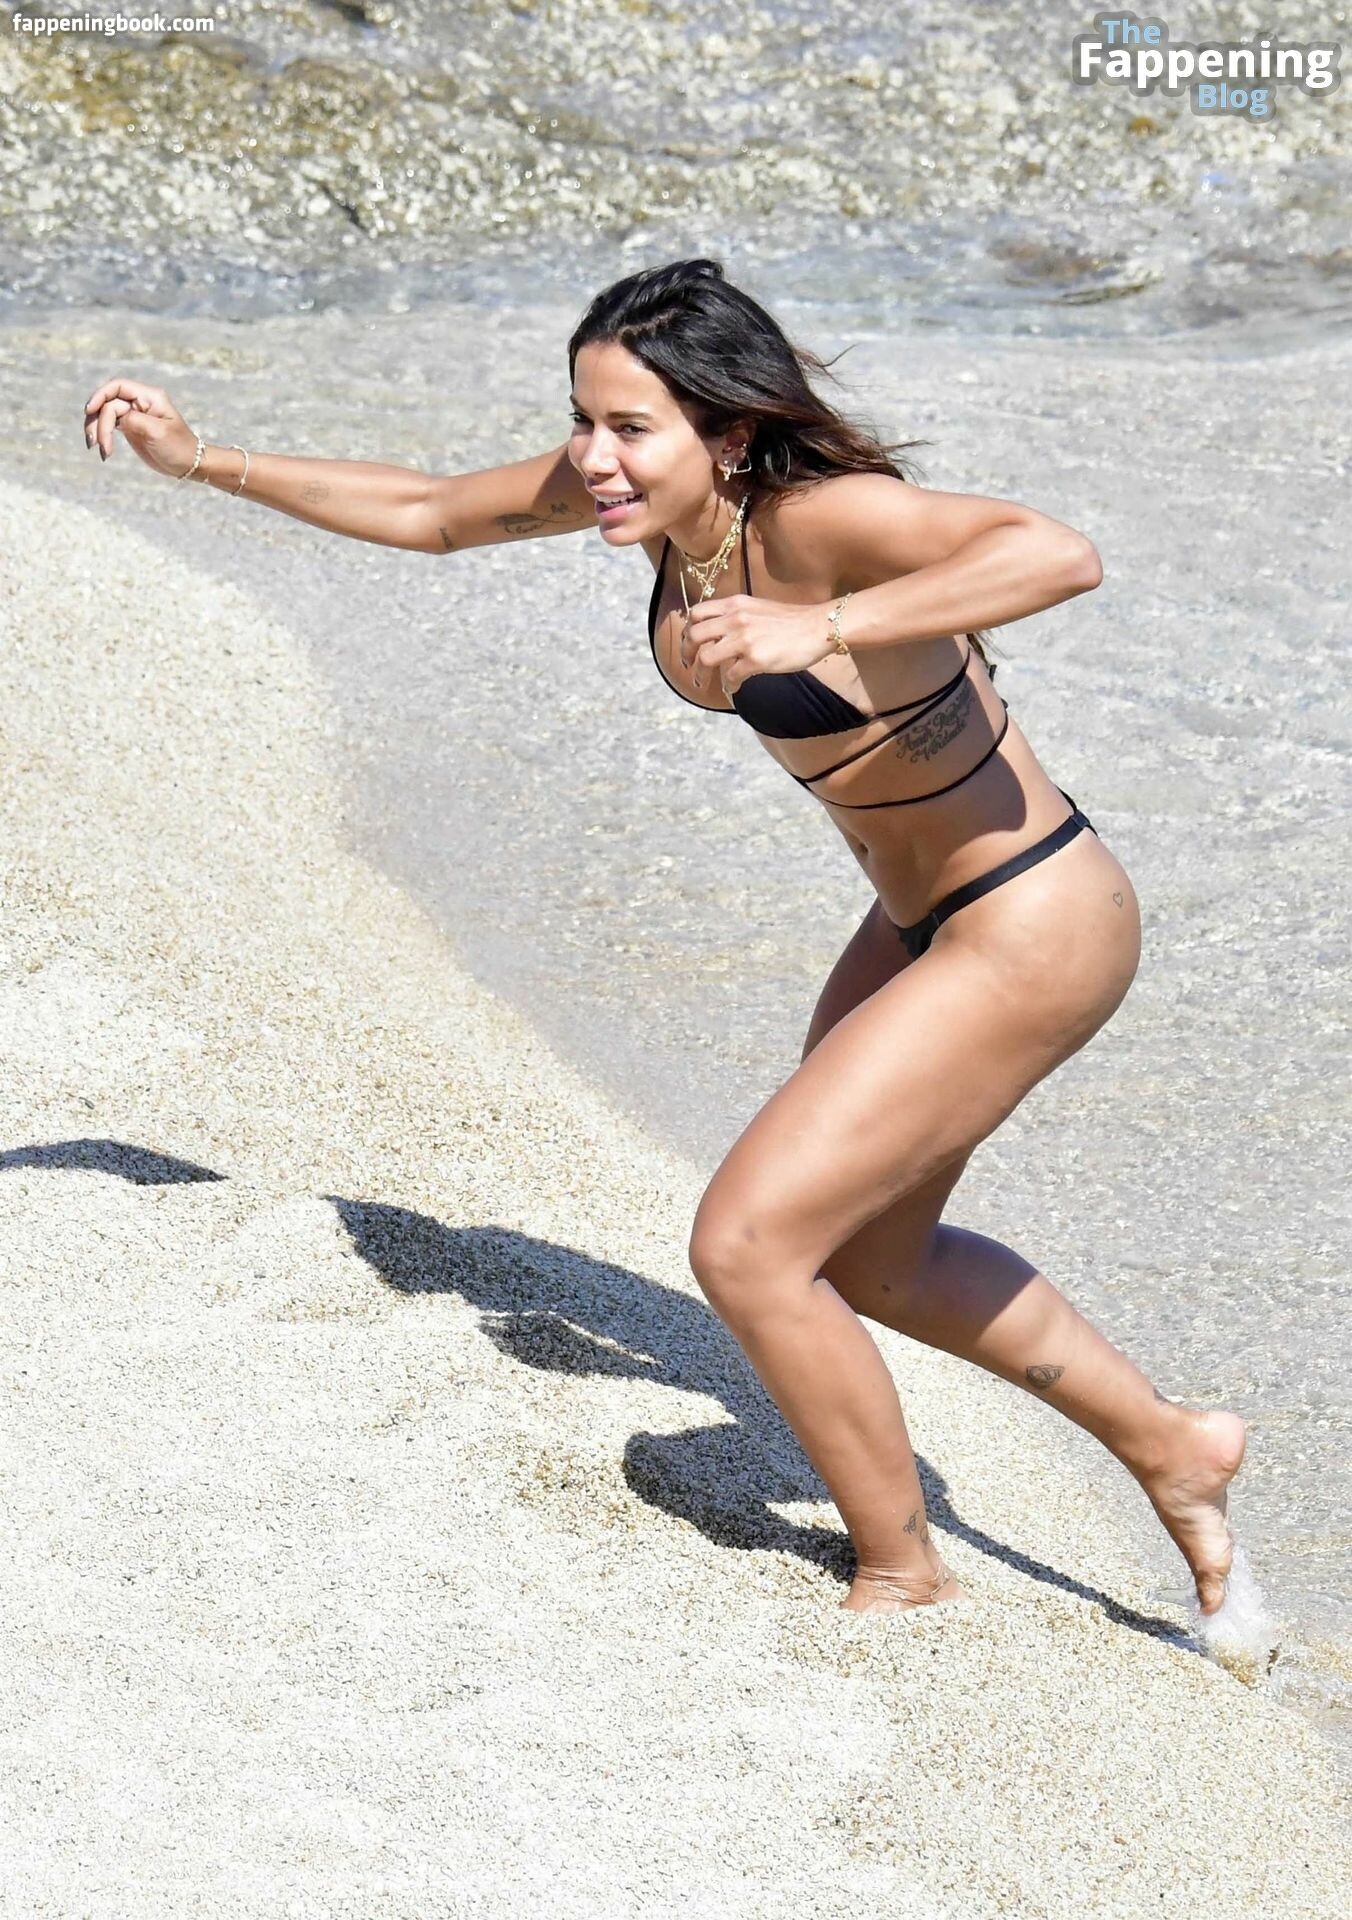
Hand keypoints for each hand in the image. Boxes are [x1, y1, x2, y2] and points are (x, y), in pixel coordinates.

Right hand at [82, 378, 197, 477]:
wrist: (189, 464)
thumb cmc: (178, 447)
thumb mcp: (158, 432)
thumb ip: (134, 420)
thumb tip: (114, 417)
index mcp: (149, 397)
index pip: (117, 386)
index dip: (100, 395)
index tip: (89, 411)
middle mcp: (139, 402)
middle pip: (107, 403)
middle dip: (98, 422)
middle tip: (97, 444)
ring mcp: (133, 414)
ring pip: (104, 415)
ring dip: (97, 431)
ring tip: (100, 451)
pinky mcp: (129, 427)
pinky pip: (108, 426)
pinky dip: (102, 436)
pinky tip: (103, 451)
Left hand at [680, 593, 835, 696]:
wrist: (819, 626)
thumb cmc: (792, 620)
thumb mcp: (758, 608)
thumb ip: (737, 616)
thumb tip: (720, 631)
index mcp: (735, 604)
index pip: (697, 613)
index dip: (687, 630)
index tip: (688, 643)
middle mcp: (735, 619)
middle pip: (694, 636)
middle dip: (685, 654)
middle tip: (687, 666)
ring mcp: (744, 639)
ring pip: (706, 659)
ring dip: (700, 674)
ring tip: (700, 683)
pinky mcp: (755, 660)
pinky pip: (730, 677)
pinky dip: (728, 686)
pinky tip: (732, 690)